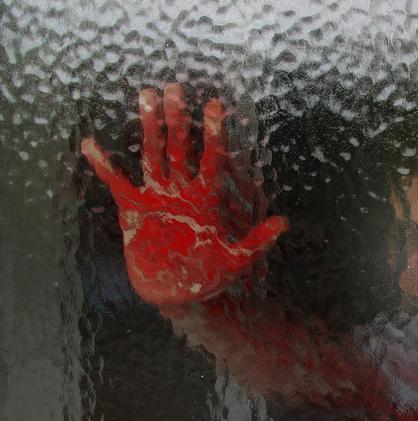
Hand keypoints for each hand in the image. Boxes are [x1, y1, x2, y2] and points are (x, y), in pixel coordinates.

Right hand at [81, 84, 287, 305]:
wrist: (178, 293)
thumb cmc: (209, 277)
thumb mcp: (236, 260)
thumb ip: (257, 241)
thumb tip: (284, 222)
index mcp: (206, 197)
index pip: (212, 158)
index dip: (214, 133)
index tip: (215, 106)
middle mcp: (182, 189)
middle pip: (180, 147)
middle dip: (178, 118)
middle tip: (175, 88)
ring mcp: (157, 195)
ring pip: (153, 154)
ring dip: (149, 126)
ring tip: (145, 95)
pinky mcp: (133, 208)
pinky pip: (117, 182)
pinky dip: (104, 165)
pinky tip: (92, 143)